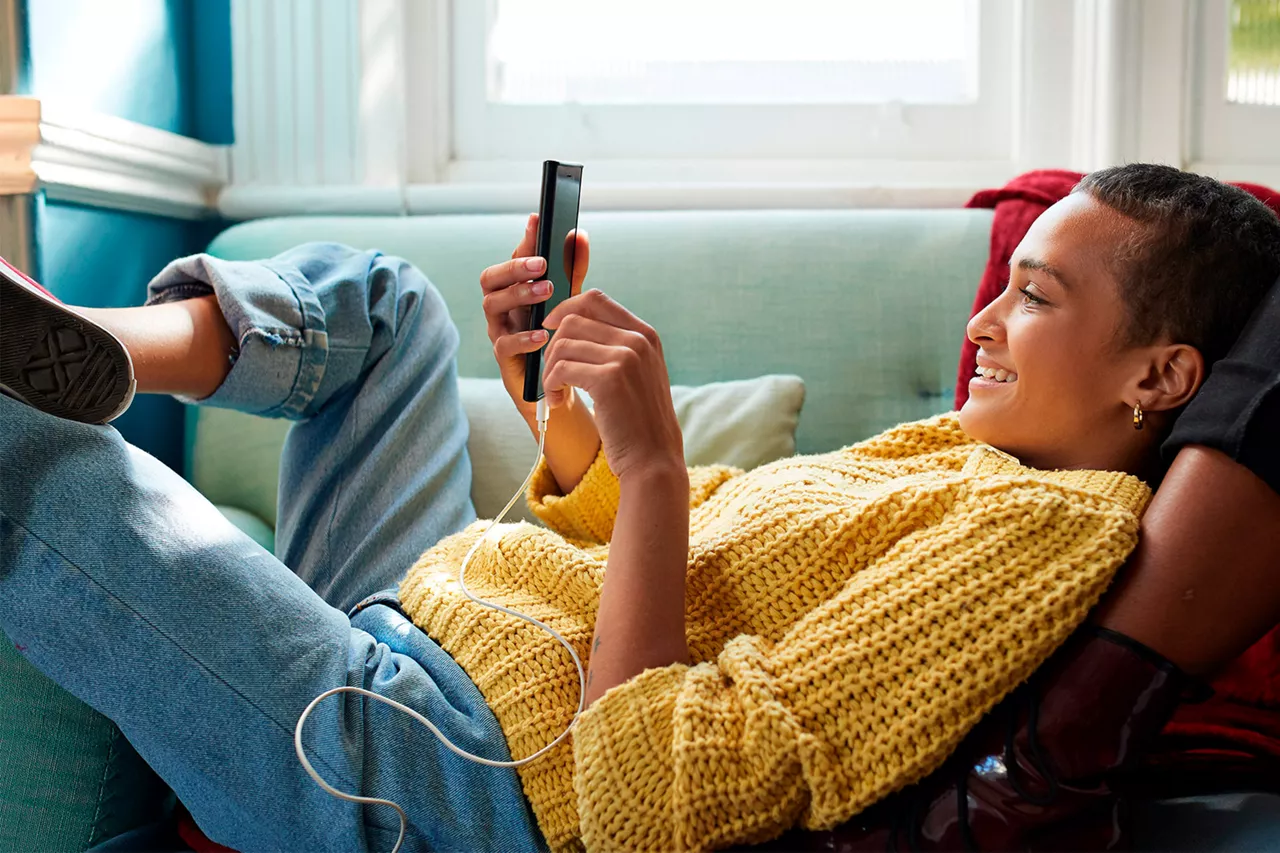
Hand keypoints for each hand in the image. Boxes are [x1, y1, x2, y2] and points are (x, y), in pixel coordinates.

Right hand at [480, 213, 590, 418]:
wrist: (561, 386)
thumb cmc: (560, 337)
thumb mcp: (570, 301)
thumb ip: (572, 270)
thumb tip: (579, 235)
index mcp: (516, 289)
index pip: (514, 258)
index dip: (524, 240)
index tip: (538, 220)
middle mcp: (503, 307)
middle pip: (491, 279)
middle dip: (514, 267)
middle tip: (541, 264)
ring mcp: (500, 331)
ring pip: (491, 305)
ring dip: (518, 294)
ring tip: (545, 291)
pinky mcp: (504, 358)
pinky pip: (503, 344)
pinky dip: (522, 337)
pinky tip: (541, 334)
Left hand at [542, 289, 684, 480]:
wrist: (653, 459)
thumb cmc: (638, 422)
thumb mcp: (637, 375)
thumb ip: (616, 348)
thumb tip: (571, 326)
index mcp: (645, 335)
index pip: (596, 299)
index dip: (565, 308)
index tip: (550, 329)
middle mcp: (638, 341)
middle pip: (573, 320)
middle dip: (552, 346)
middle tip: (551, 374)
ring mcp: (626, 357)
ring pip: (563, 344)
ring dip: (549, 369)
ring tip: (553, 392)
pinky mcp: (609, 379)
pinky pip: (561, 369)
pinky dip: (550, 385)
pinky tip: (555, 402)